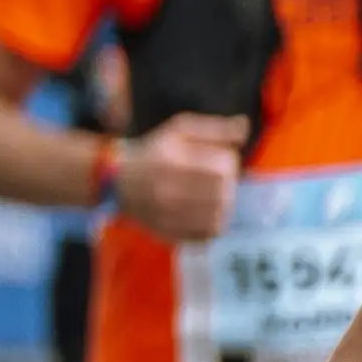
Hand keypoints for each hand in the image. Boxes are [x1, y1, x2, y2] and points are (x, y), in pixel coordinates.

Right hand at [114, 115, 251, 244]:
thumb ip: (214, 128)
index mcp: (172, 160)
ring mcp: (167, 215)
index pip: (224, 168)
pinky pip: (207, 235)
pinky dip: (214, 226)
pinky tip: (207, 214)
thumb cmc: (154, 152)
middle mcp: (167, 190)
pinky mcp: (169, 232)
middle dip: (228, 186)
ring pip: (218, 217)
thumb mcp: (179, 130)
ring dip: (224, 206)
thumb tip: (244, 126)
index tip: (219, 162)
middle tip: (217, 181)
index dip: (229, 164)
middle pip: (224, 194)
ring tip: (214, 197)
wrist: (117, 181)